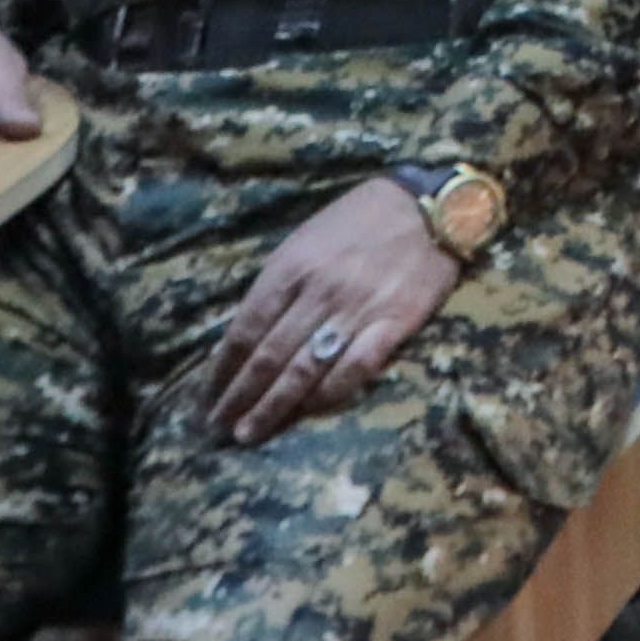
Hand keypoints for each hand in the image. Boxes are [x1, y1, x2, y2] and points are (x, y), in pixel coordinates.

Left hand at [204, 176, 462, 447]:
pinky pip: (354, 369)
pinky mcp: (393, 325)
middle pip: (270, 355)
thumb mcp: (305, 239)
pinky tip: (308, 412)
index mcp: (291, 267)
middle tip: (219, 426)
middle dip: (240, 396)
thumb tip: (247, 334)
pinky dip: (327, 395)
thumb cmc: (359, 220)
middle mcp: (318, 292)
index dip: (223, 368)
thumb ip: (277, 285)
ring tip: (250, 433)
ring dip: (273, 406)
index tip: (208, 394)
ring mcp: (356, 311)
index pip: (246, 328)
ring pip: (304, 369)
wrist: (431, 208)